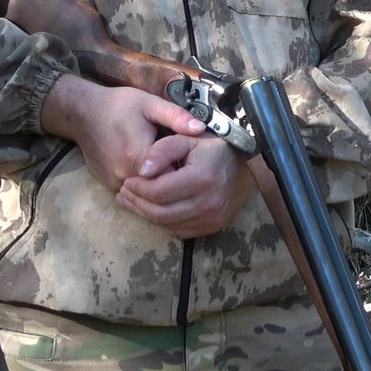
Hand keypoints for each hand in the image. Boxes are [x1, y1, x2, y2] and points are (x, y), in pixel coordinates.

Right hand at [38, 74, 206, 195]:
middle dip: (176, 182)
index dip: (186, 171)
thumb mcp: (149, 103)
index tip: (193, 161)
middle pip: (161, 190)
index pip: (172, 176)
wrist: (84, 113)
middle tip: (186, 168)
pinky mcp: (110, 187)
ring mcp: (115, 183)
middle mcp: (125, 174)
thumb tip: (200, 128)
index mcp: (138, 155)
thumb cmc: (118, 106)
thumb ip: (175, 116)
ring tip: (171, 172)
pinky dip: (147, 190)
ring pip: (147, 197)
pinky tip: (155, 175)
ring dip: (161, 188)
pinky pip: (135, 196)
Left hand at [119, 135, 255, 237]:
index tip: (127, 181)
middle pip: (159, 212)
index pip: (157, 192)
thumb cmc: (213, 148)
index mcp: (201, 178)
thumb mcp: (187, 139)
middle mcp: (208, 203)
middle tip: (124, 193)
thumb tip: (142, 170)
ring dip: (145, 214)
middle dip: (136, 203)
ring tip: (133, 202)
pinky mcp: (212, 227)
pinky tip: (152, 210)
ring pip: (167, 225)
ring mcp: (211, 218)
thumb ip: (162, 150)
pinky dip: (162, 222)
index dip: (137, 188)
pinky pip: (179, 231)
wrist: (246, 166)